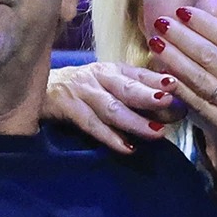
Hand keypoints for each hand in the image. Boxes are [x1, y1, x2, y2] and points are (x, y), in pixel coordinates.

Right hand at [44, 62, 186, 153]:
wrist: (37, 87)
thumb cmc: (82, 89)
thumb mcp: (108, 84)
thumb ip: (136, 92)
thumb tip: (174, 105)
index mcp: (113, 69)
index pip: (140, 74)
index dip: (158, 79)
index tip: (178, 85)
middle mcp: (99, 77)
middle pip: (127, 87)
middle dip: (149, 95)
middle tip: (170, 103)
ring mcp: (83, 92)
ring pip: (111, 108)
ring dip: (135, 121)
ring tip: (157, 132)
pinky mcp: (67, 108)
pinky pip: (91, 125)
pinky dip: (109, 137)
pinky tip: (127, 147)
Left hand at [146, 7, 216, 186]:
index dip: (205, 24)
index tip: (185, 11)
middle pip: (210, 56)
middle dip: (182, 36)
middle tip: (162, 21)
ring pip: (199, 79)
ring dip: (174, 59)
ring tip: (156, 43)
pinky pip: (199, 106)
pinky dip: (180, 91)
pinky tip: (164, 78)